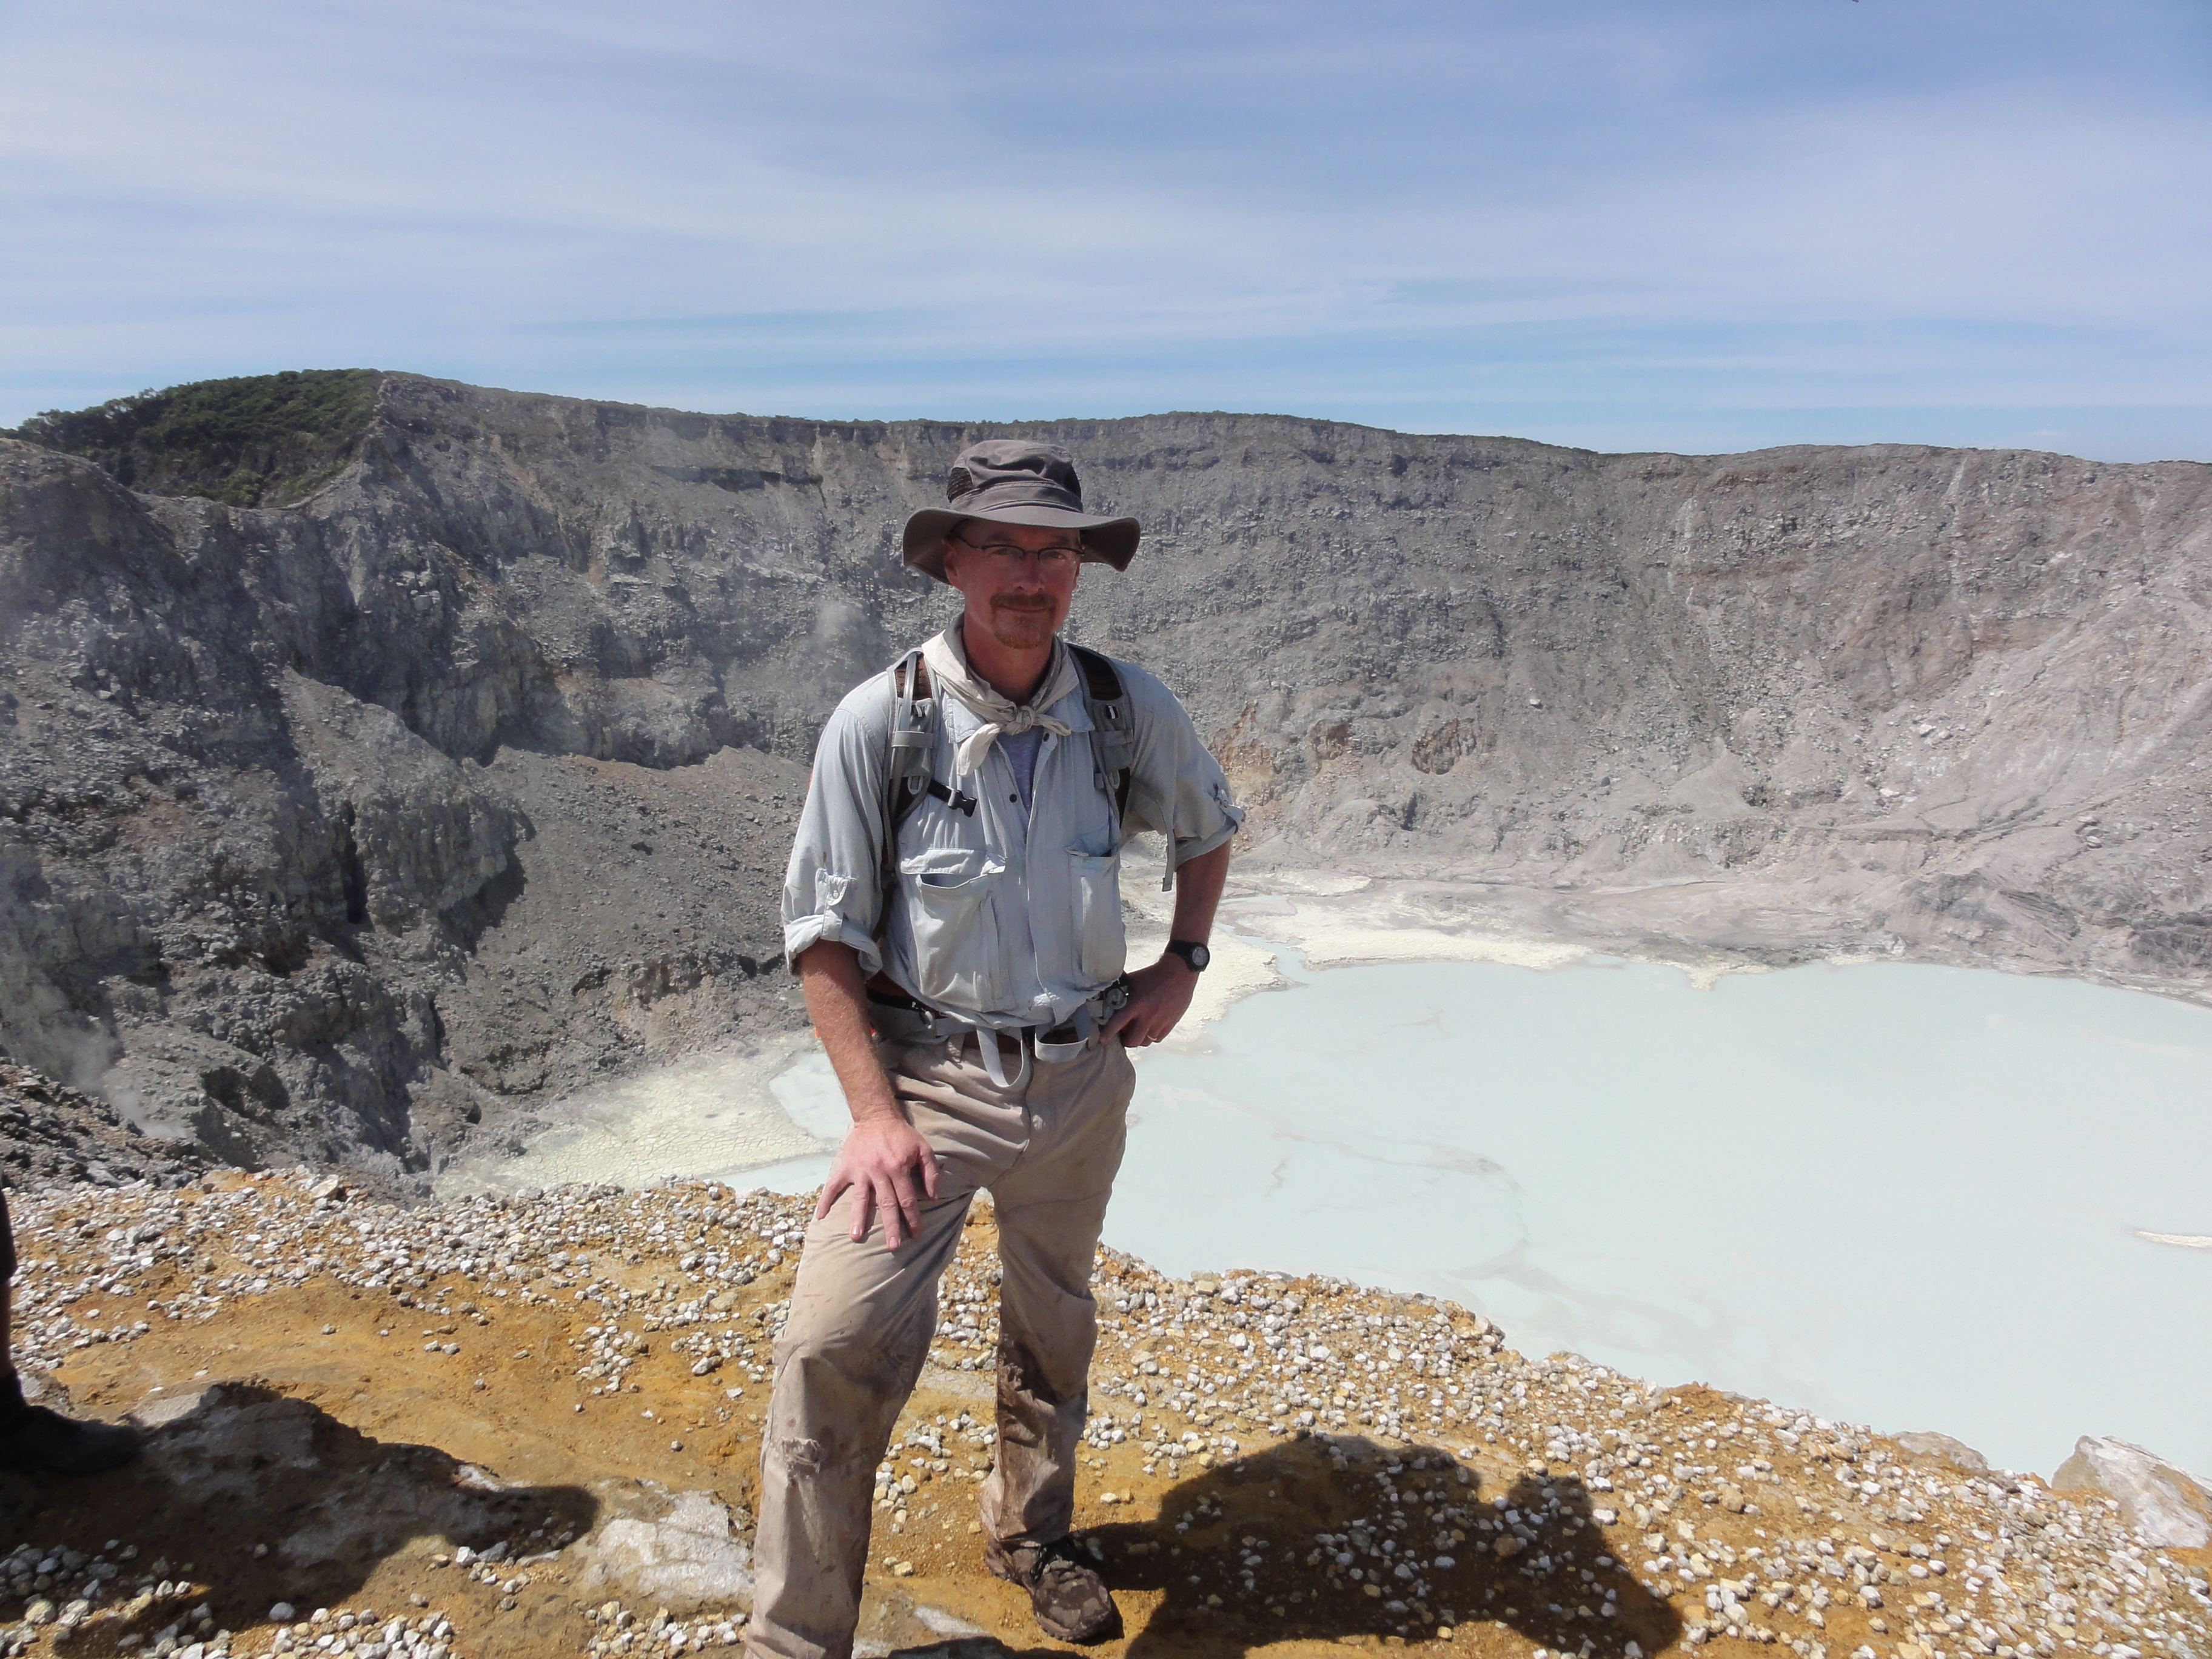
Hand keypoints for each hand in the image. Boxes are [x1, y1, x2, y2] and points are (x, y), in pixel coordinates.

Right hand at [816, 1111, 940, 1247]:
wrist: (876, 1116)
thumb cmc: (902, 1135)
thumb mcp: (923, 1148)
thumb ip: (931, 1172)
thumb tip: (934, 1197)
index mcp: (898, 1168)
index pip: (907, 1199)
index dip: (913, 1218)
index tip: (916, 1235)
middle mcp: (879, 1171)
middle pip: (886, 1204)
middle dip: (891, 1226)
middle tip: (893, 1246)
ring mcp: (860, 1170)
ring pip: (860, 1199)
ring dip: (858, 1219)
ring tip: (856, 1237)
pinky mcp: (845, 1166)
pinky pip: (833, 1185)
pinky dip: (825, 1200)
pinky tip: (820, 1217)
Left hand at [1103, 957, 1200, 1048]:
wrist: (1178, 972)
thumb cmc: (1152, 975)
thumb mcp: (1132, 980)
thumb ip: (1118, 989)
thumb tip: (1103, 992)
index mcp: (1137, 1003)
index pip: (1119, 1022)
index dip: (1109, 1033)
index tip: (1103, 1040)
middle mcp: (1149, 1015)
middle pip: (1133, 1040)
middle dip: (1125, 1041)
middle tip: (1123, 1035)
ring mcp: (1161, 1021)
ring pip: (1146, 1042)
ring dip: (1139, 1039)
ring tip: (1136, 1032)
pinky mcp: (1171, 1023)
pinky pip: (1157, 1038)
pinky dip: (1151, 1037)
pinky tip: (1149, 1029)